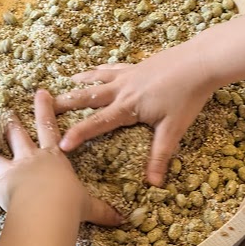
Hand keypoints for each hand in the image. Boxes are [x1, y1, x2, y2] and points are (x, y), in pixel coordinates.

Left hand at [0, 90, 121, 226]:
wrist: (47, 209)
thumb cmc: (69, 202)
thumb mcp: (90, 205)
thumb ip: (103, 211)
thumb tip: (123, 219)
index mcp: (52, 157)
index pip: (49, 127)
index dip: (44, 109)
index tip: (40, 92)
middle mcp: (31, 159)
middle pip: (18, 137)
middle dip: (11, 125)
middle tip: (4, 114)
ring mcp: (12, 172)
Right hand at [54, 42, 215, 186]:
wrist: (199, 62)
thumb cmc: (187, 96)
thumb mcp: (174, 129)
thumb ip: (160, 155)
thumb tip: (154, 183)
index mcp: (127, 107)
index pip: (97, 124)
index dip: (78, 135)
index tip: (60, 145)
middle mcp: (121, 90)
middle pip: (87, 98)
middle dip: (66, 104)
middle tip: (45, 107)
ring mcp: (127, 76)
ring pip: (96, 80)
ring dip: (79, 84)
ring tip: (63, 86)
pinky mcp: (136, 66)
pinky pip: (111, 69)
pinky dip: (99, 70)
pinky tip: (93, 70)